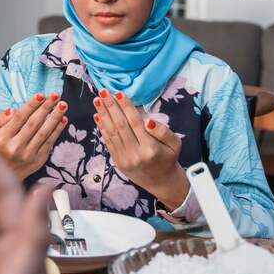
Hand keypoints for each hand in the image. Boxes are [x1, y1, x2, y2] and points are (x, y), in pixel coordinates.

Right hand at [0, 91, 67, 178]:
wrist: (8, 172)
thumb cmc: (1, 147)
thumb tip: (13, 110)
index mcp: (2, 138)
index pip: (19, 118)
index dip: (31, 105)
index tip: (41, 95)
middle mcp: (15, 147)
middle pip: (33, 123)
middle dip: (46, 107)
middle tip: (55, 95)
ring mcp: (28, 154)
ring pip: (44, 132)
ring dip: (55, 117)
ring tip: (63, 105)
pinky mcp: (39, 159)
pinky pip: (50, 141)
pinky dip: (58, 129)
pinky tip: (63, 119)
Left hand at [93, 89, 187, 209]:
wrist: (161, 182)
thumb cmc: (168, 158)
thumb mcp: (175, 143)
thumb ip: (163, 131)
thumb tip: (147, 120)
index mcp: (150, 148)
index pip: (135, 122)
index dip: (125, 107)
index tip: (118, 93)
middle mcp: (135, 154)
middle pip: (120, 126)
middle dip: (110, 107)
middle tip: (103, 91)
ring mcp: (124, 159)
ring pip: (111, 133)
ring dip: (103, 115)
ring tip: (98, 100)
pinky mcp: (118, 162)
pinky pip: (108, 142)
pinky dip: (102, 128)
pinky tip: (98, 116)